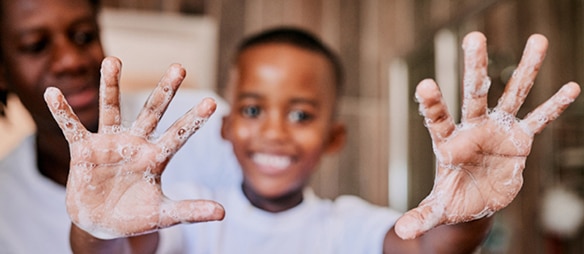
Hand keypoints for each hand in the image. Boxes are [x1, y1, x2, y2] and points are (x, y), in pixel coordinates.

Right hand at [44, 57, 224, 238]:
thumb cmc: (135, 216)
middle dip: (165, 91)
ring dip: (111, 86)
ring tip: (113, 60)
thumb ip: (190, 210)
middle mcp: (136, 144)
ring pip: (112, 110)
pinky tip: (53, 93)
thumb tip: (224, 213)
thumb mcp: (163, 215)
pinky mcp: (84, 151)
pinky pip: (72, 128)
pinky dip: (63, 113)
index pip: (179, 134)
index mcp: (157, 157)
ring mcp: (110, 144)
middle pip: (153, 112)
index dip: (194, 119)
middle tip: (180, 67)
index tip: (212, 101)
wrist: (102, 224)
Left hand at [394, 32, 579, 239]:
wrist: (474, 201)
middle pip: (474, 94)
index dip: (433, 104)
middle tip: (474, 36)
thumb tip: (400, 233)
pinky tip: (571, 87)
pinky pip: (539, 121)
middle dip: (475, 67)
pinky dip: (553, 107)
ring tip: (538, 39)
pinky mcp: (520, 142)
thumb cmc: (452, 200)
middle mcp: (473, 130)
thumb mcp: (437, 210)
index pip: (438, 119)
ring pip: (512, 95)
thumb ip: (421, 217)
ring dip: (525, 70)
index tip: (424, 85)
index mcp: (448, 143)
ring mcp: (498, 132)